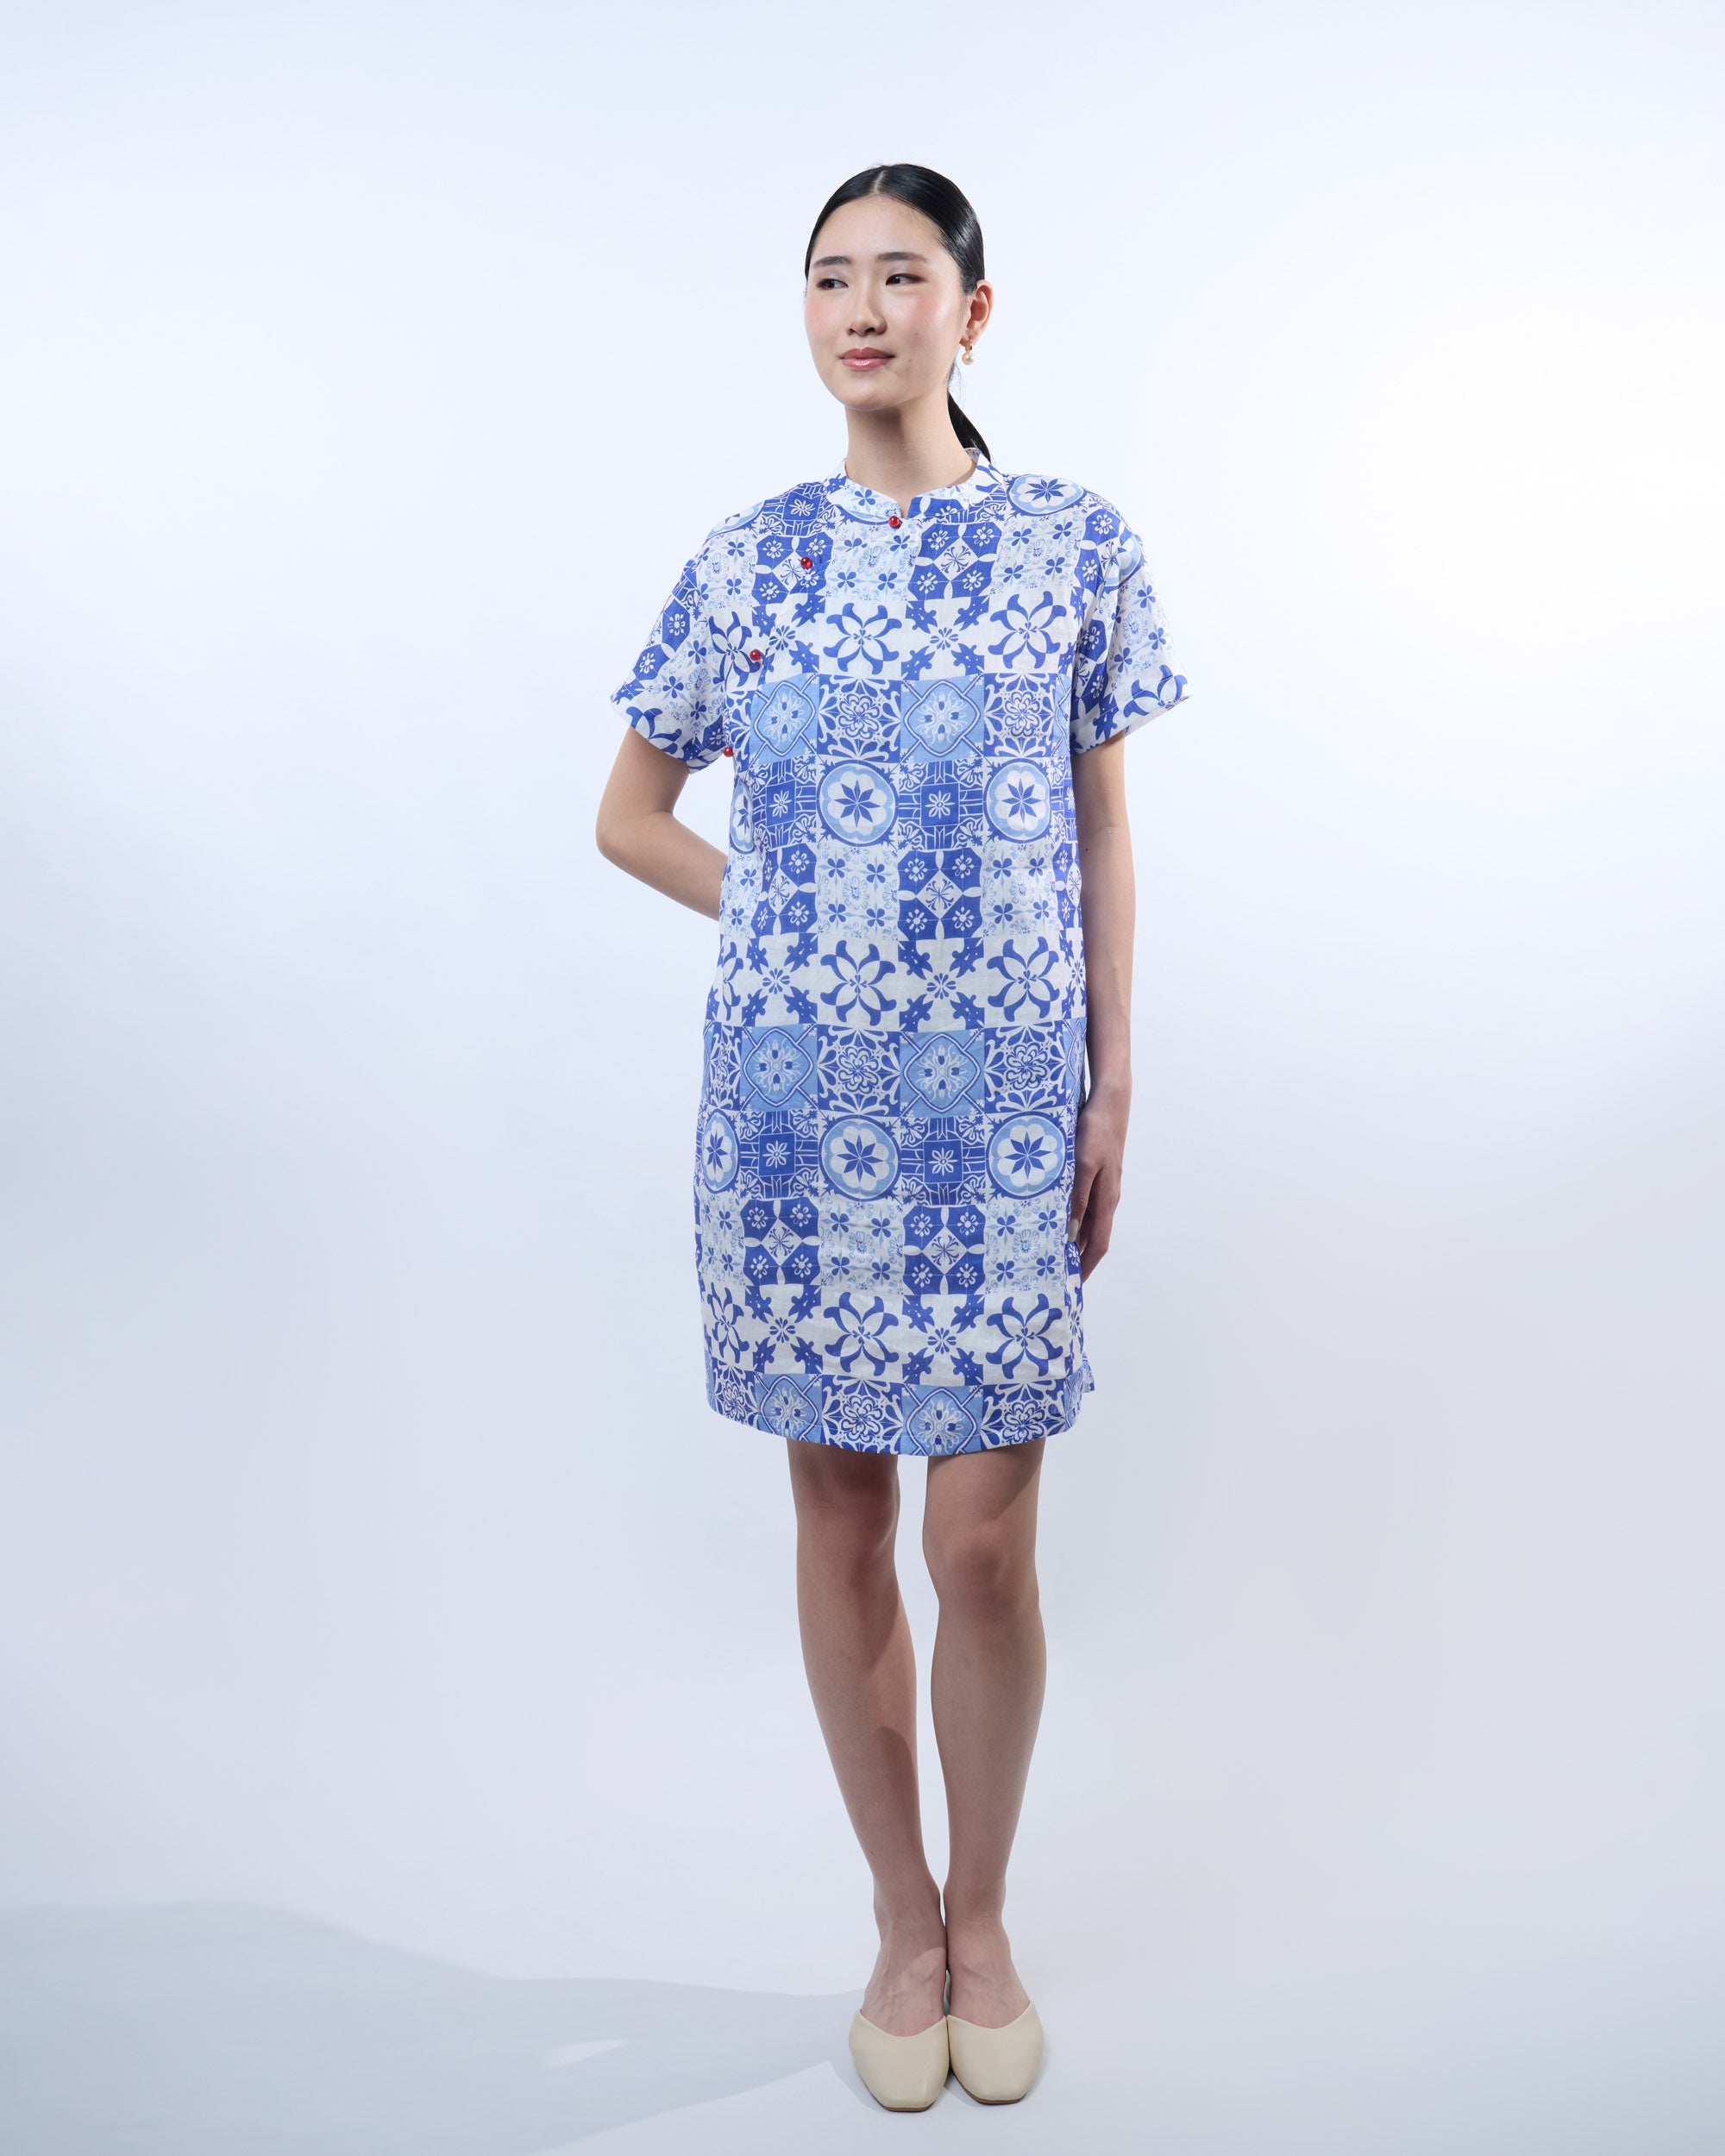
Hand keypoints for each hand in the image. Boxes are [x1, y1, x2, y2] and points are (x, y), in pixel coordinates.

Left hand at [1066, 1086, 1127, 1282]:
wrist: (1109, 1102)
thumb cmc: (1096, 1131)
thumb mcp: (1083, 1165)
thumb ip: (1077, 1199)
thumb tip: (1071, 1233)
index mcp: (1106, 1201)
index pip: (1098, 1245)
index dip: (1085, 1267)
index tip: (1072, 1286)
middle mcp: (1106, 1198)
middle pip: (1091, 1237)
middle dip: (1075, 1258)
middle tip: (1053, 1274)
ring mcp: (1101, 1187)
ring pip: (1086, 1221)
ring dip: (1071, 1238)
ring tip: (1048, 1251)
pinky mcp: (1094, 1174)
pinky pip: (1081, 1204)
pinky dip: (1069, 1217)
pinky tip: (1052, 1216)